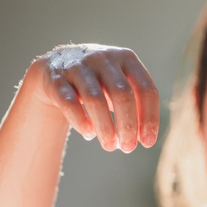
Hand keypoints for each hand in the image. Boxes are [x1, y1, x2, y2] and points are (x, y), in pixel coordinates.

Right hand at [27, 44, 158, 151]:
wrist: (57, 66)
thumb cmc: (100, 83)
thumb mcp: (121, 87)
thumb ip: (136, 108)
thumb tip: (145, 138)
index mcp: (127, 59)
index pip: (146, 89)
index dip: (149, 118)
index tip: (147, 142)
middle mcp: (104, 58)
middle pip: (122, 94)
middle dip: (128, 125)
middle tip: (128, 148)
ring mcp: (78, 66)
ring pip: (95, 99)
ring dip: (105, 127)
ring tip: (110, 146)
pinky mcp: (57, 79)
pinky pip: (69, 103)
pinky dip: (81, 121)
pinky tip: (89, 134)